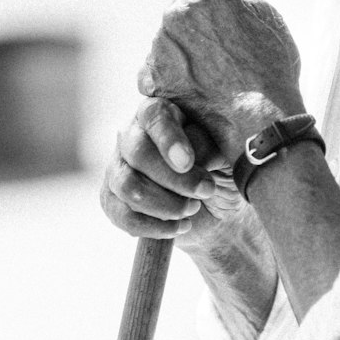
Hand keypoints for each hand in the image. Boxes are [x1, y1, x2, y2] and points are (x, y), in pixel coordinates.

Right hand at [100, 97, 277, 339]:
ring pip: (126, 184)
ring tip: (192, 209)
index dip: (168, 139)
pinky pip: (119, 213)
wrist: (218, 210)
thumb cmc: (224, 170)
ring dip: (164, 203)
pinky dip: (152, 225)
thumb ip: (209, 146)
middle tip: (205, 190)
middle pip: (137, 151)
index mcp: (163, 112)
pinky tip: (178, 228)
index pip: (154, 115)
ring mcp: (120, 166)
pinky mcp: (113, 198)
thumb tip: (196, 155)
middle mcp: (134, 134)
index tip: (188, 163)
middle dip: (172, 178)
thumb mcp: (226, 154)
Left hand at [137, 0, 304, 163]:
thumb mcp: (268, 17)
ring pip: (167, 44)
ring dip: (183, 54)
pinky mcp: (153, 79)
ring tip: (213, 77)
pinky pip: (155, 73)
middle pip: (180, 14)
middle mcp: (175, 13)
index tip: (225, 26)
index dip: (213, 6)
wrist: (263, 118)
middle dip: (196, 29)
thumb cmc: (272, 67)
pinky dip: (171, 80)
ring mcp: (161, 47)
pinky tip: (197, 90)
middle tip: (222, 55)